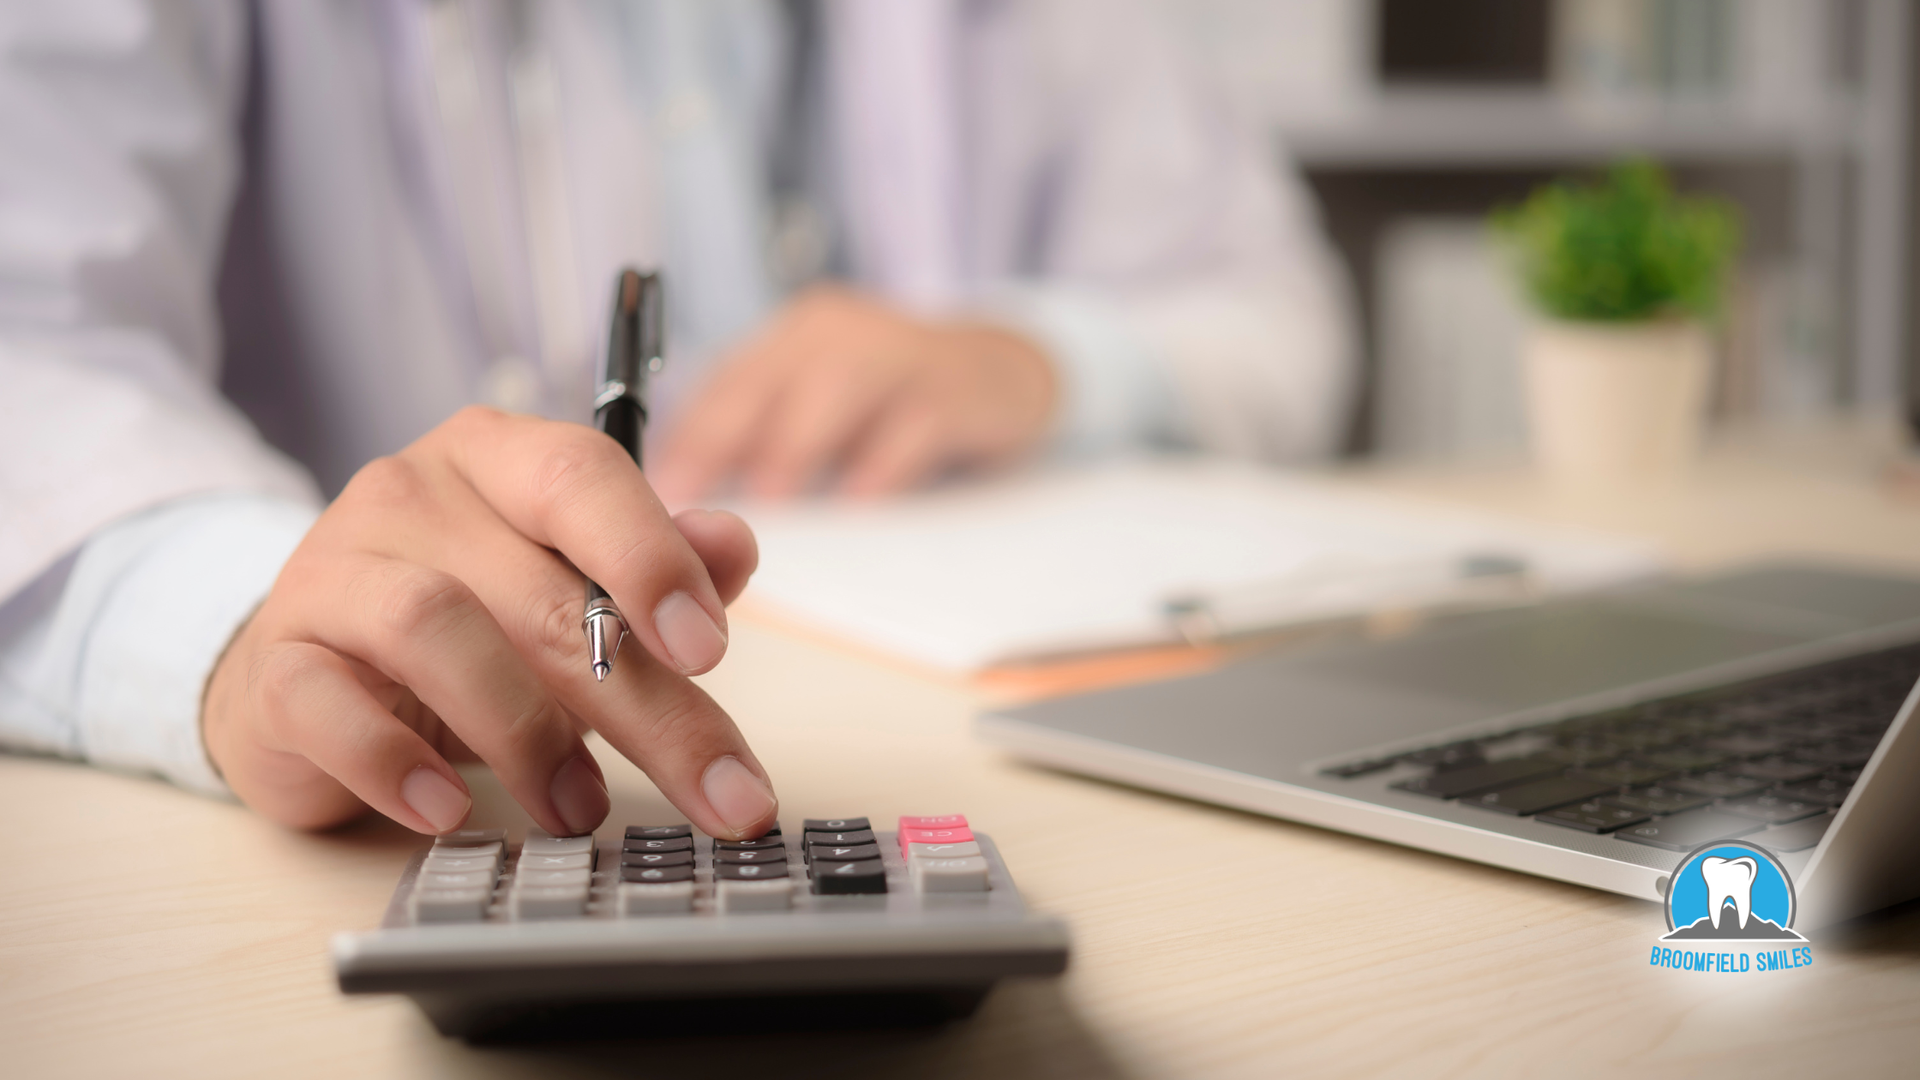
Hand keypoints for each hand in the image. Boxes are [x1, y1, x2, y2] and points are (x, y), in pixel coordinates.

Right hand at [201, 407, 776, 838]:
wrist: (308, 670)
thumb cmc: (470, 628)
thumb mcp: (573, 590)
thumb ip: (657, 570)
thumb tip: (732, 545)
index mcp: (500, 457)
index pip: (581, 474)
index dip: (652, 557)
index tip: (710, 650)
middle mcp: (411, 493)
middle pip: (543, 592)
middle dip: (643, 705)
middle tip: (715, 792)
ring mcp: (332, 571)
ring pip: (436, 629)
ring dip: (526, 735)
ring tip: (576, 807)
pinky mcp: (276, 662)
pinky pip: (328, 706)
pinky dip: (394, 764)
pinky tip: (446, 810)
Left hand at [653, 286, 1057, 500]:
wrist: (1006, 375)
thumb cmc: (895, 406)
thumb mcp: (825, 411)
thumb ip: (769, 442)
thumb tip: (698, 512)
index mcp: (794, 338)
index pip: (725, 381)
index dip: (687, 436)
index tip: (657, 491)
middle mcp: (837, 331)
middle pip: (767, 377)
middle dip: (723, 438)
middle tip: (693, 501)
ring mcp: (900, 350)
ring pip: (835, 389)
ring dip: (796, 446)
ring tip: (770, 503)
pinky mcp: (956, 386)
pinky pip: (913, 420)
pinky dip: (883, 461)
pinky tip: (860, 501)